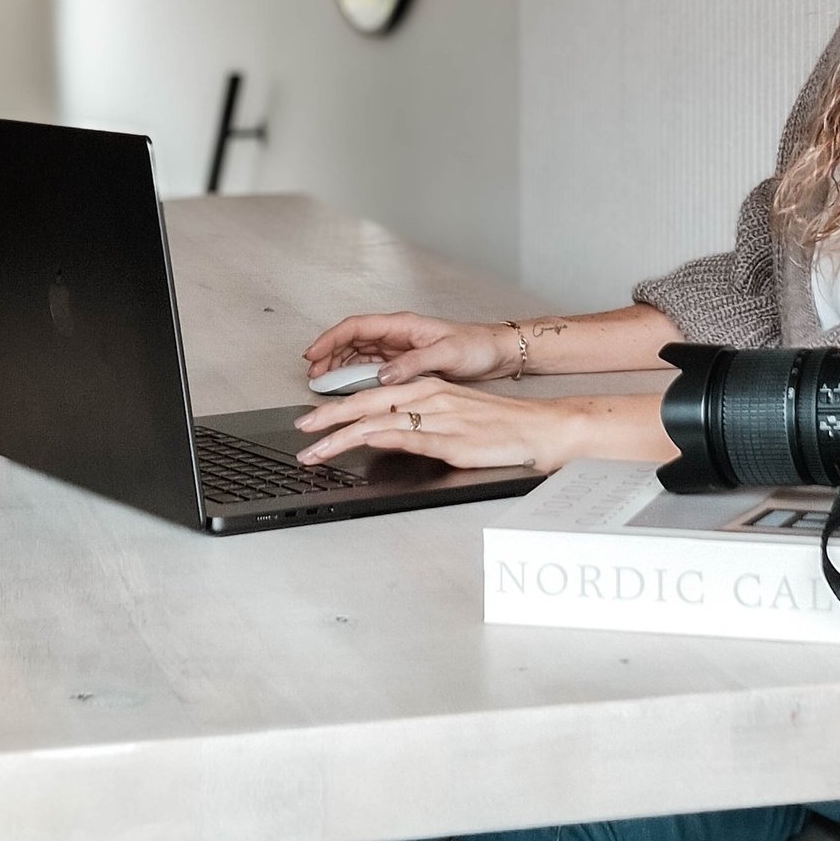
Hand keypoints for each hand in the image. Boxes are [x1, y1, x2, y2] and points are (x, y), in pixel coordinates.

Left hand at [294, 378, 578, 474]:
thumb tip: (388, 433)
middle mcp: (429, 397)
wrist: (539, 428)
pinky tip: (358, 445)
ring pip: (377, 422)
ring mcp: (438, 417)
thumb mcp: (455, 415)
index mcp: (428, 388)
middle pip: (367, 404)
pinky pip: (405, 437)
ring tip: (315, 451)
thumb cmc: (501, 426)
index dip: (339, 407)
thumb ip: (421, 421)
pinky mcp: (449, 439)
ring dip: (340, 437)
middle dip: (327, 418)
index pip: (373, 396)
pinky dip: (377, 439)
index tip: (313, 420)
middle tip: (300, 432)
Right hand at [303, 311, 515, 385]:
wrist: (494, 352)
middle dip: (328, 354)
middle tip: (312, 374)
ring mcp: (398, 348)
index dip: (331, 339)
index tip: (313, 353)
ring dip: (338, 364)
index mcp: (403, 325)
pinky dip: (353, 373)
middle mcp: (397, 334)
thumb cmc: (475, 346)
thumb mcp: (445, 353)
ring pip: (357, 352)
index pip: (356, 327)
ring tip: (322, 381)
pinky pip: (370, 365)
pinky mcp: (403, 362)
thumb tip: (384, 375)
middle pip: (351, 339)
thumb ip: (413, 364)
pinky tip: (346, 385)